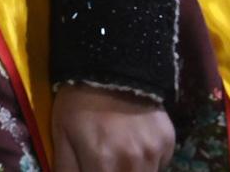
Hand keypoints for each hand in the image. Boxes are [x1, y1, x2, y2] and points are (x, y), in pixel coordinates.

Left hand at [52, 84, 174, 171]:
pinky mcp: (169, 143)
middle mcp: (132, 162)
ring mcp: (154, 153)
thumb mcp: (60, 133)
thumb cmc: (77, 102)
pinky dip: (148, 160)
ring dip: (132, 170)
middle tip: (105, 161)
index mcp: (102, 161)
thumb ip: (66, 168)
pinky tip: (135, 141)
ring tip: (118, 151)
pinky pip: (160, 163)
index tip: (93, 166)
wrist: (110, 67)